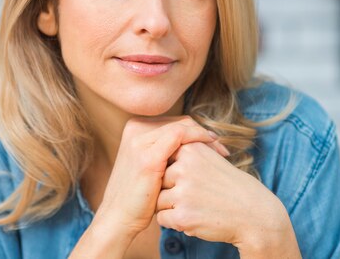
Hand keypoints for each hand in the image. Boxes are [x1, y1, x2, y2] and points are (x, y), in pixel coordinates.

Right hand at [94, 116, 229, 240]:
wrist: (118, 217)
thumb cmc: (138, 196)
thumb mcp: (149, 166)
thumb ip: (164, 150)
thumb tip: (193, 144)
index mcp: (134, 128)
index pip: (173, 122)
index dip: (196, 130)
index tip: (214, 144)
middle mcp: (135, 129)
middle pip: (179, 122)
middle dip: (203, 133)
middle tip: (221, 148)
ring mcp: (139, 140)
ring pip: (182, 126)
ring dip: (205, 136)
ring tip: (220, 151)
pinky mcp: (147, 156)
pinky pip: (179, 135)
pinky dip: (198, 139)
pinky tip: (212, 150)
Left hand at [155, 141, 290, 247]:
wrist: (255, 214)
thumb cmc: (232, 186)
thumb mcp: (212, 157)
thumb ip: (187, 153)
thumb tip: (159, 152)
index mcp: (190, 150)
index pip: (163, 160)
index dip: (174, 173)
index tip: (192, 180)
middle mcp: (184, 169)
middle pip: (159, 180)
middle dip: (171, 190)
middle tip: (195, 196)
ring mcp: (183, 193)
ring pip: (158, 200)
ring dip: (172, 207)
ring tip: (195, 207)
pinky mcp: (183, 216)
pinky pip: (162, 219)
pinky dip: (174, 222)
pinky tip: (193, 218)